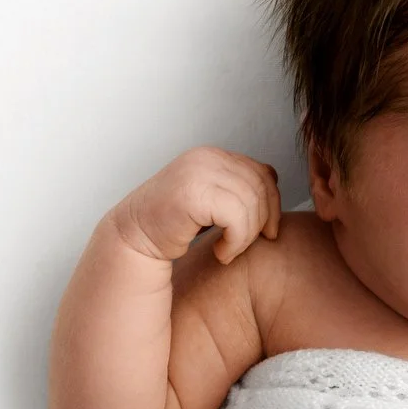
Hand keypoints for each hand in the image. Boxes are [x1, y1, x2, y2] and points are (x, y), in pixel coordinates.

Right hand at [107, 147, 281, 264]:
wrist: (133, 238)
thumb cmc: (175, 224)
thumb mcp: (212, 198)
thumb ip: (237, 186)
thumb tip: (274, 178)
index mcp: (214, 155)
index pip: (263, 173)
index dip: (273, 204)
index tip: (268, 232)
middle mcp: (207, 157)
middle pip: (261, 188)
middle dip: (264, 221)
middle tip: (245, 245)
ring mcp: (198, 172)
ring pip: (251, 204)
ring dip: (246, 237)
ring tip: (229, 251)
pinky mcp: (193, 193)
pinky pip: (237, 218)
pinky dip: (236, 242)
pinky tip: (220, 253)